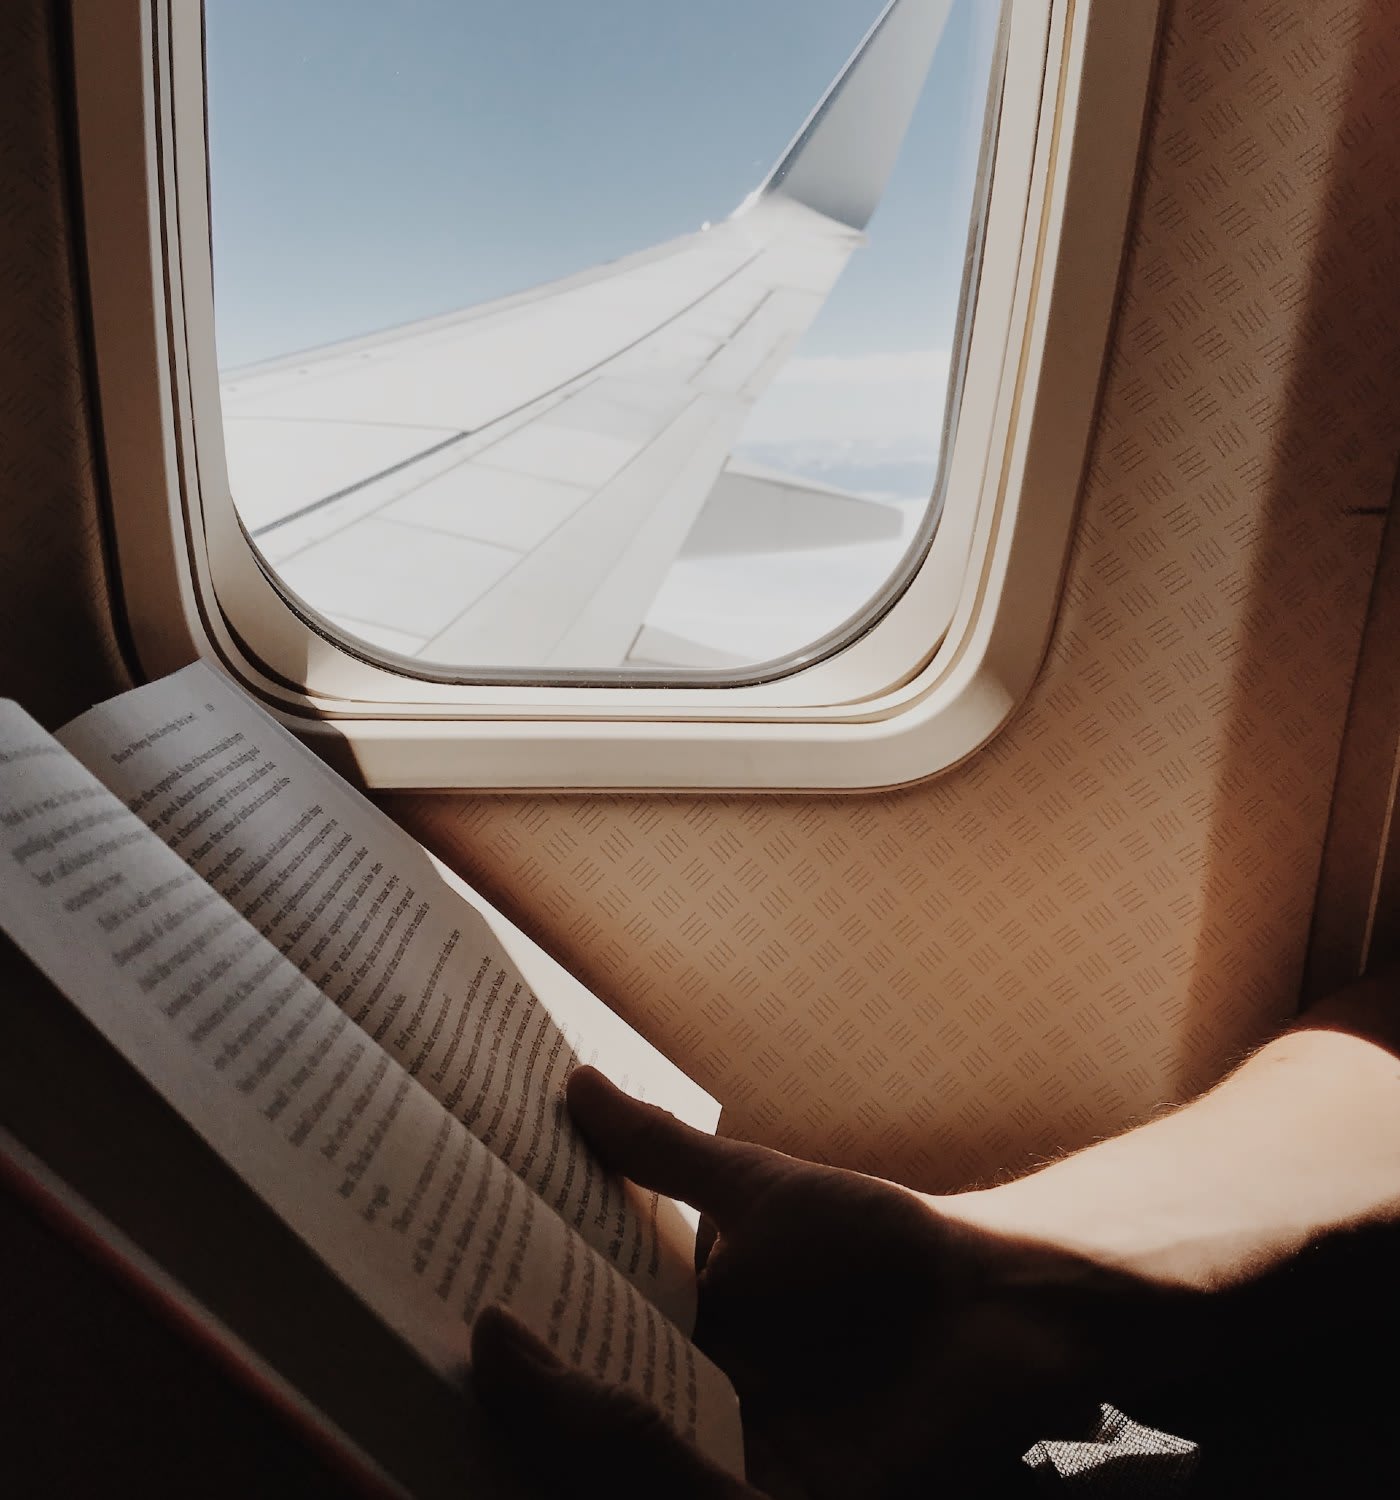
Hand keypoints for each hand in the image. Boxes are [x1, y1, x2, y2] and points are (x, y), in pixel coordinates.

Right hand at [473, 1067, 1168, 1498]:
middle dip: (511, 1404)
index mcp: (681, 1364)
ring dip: (554, 1425)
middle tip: (438, 1345)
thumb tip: (573, 1080)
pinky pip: (697, 1496)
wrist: (990, 1298)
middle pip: (583, 1436)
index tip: (451, 1300)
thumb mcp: (753, 1192)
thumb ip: (662, 1155)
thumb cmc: (877, 1247)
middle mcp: (700, 1428)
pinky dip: (635, 1457)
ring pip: (624, 1470)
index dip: (511, 1352)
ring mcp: (743, 1476)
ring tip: (495, 1354)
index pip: (576, 1369)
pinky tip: (584, 1399)